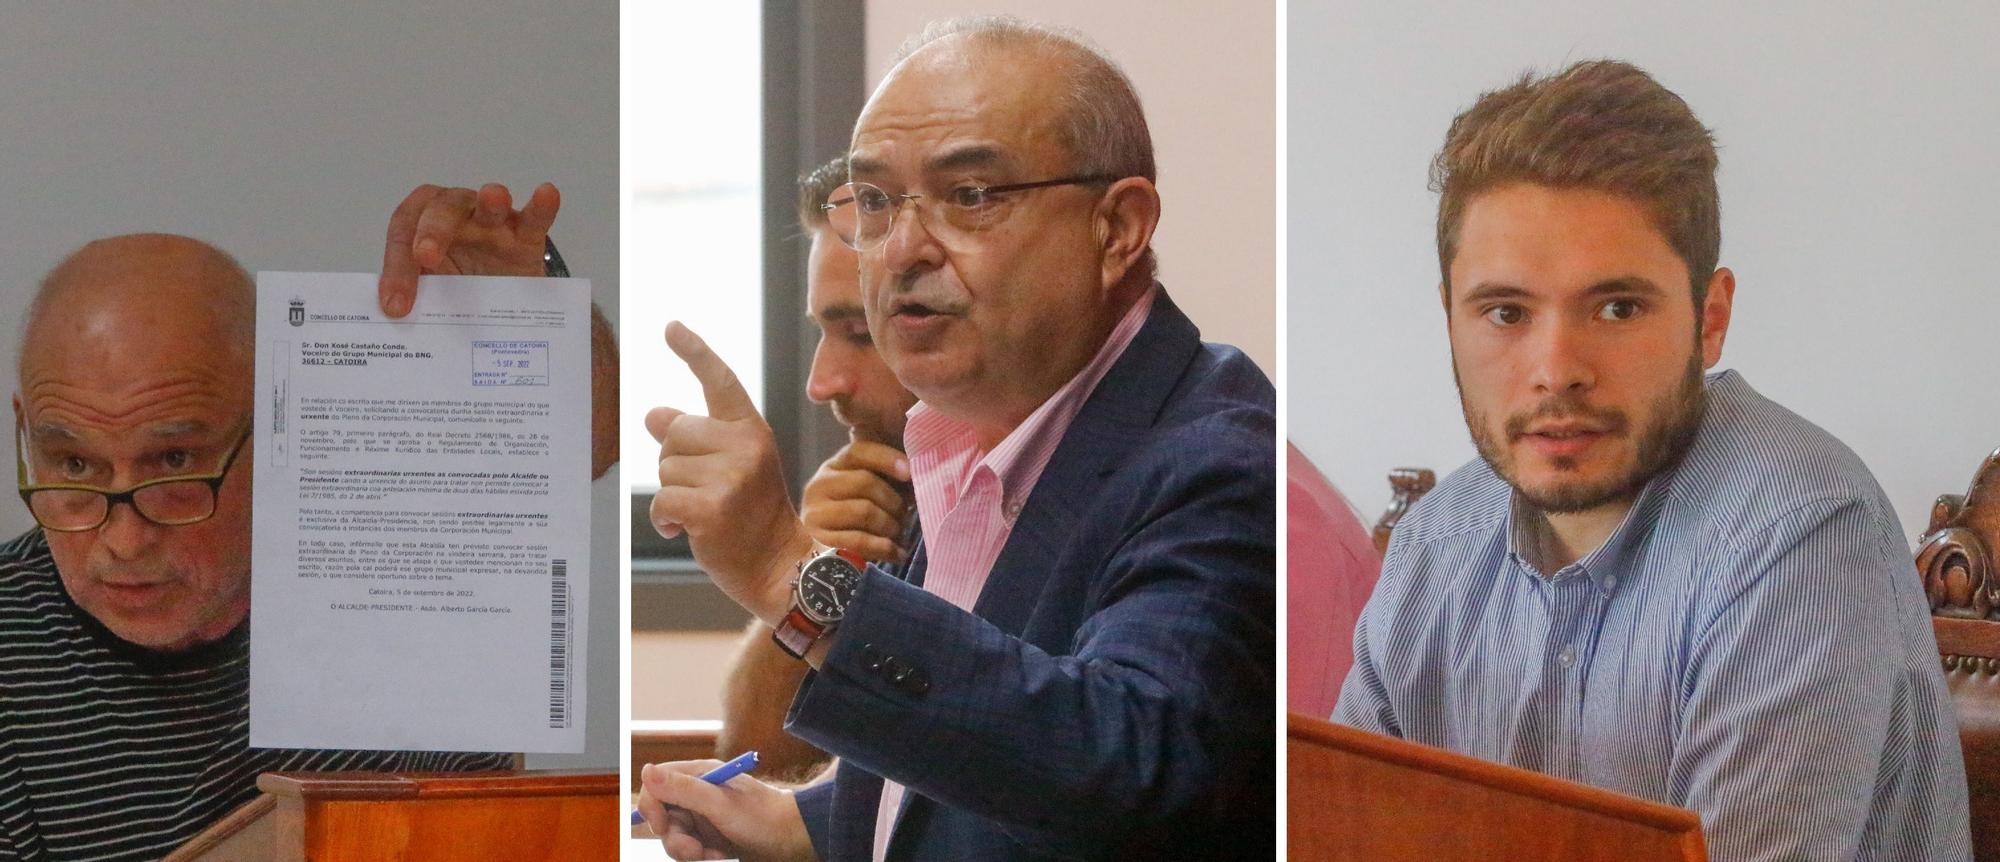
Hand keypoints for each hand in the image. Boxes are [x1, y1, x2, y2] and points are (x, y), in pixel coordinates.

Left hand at [379, 182, 559, 316]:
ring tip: (493, 197)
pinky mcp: (527, 240)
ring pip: (488, 205)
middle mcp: (457, 216)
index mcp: (422, 224)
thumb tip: (395, 314)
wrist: (497, 306)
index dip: (396, 264)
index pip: (404, 229)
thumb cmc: (456, 289)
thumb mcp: (430, 292)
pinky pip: (534, 219)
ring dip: (490, 201)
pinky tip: (546, 194)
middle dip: (432, 230)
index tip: (396, 304)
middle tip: (425, 258)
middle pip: (440, 209)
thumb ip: (416, 295)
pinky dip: (542, 206)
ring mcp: (495, 225)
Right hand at [636, 760, 816, 861]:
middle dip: (674, 838)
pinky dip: (701, 856)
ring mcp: (704, 816)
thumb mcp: (721, 804)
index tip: (662, 826)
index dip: (652, 807)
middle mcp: (699, 794)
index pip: (657, 785)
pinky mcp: (711, 836)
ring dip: (688, 851)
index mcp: (700, 776)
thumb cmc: (764, 818)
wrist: (795, 839)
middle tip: (695, 851)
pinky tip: (721, 856)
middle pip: (663, 816)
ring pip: (675, 836)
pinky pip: (690, 849)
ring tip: (713, 855)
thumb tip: (646, 771)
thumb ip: (684, 789)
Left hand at [646, 322, 812, 623]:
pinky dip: (665, 519)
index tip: (670, 326)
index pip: (720, 381)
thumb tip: (652, 412)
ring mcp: (730, 477)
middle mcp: (746, 446)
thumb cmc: (751, 517)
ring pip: (665, 470)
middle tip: (705, 490)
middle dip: (675, 463)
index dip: (694, 351)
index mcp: (752, 430)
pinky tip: (687, 530)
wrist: (779, 567)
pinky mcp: (711, 508)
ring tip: (705, 513)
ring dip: (673, 495)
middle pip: (674, 432)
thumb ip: (697, 438)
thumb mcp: (733, 467)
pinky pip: (662, 501)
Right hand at [801, 436, 911, 563]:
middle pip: (865, 482)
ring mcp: (815, 513)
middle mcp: (819, 485)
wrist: (818, 558)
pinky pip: (860, 541)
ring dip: (890, 525)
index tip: (910, 473)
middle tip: (905, 516)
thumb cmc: (851, 520)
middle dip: (894, 501)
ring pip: (865, 511)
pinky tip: (897, 553)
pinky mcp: (819, 541)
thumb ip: (884, 482)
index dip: (886, 458)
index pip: (858, 452)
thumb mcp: (864, 494)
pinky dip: (885, 548)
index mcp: (833, 467)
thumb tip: (914, 481)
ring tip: (898, 534)